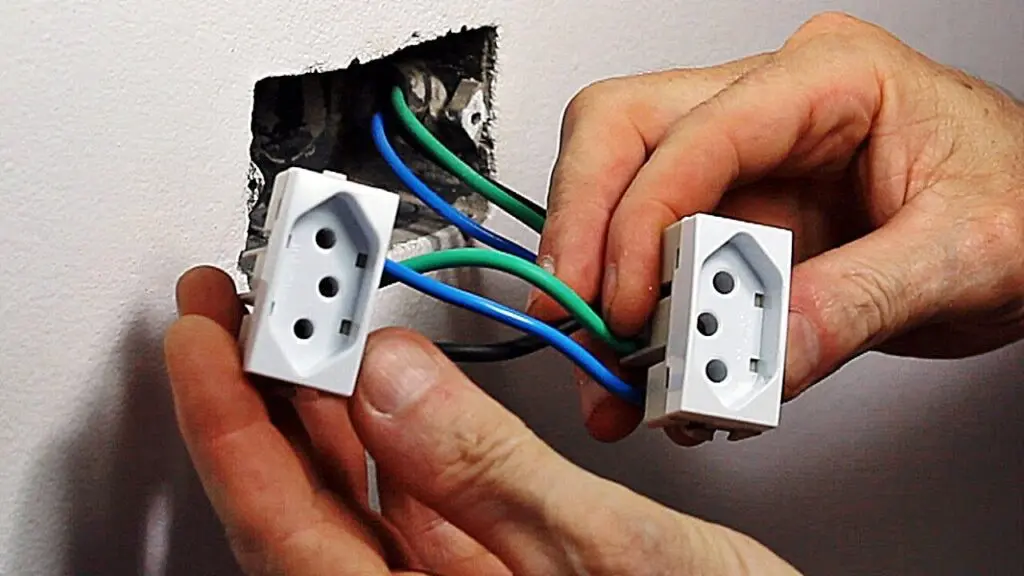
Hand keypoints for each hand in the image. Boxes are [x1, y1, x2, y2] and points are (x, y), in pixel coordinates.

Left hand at [165, 266, 797, 574]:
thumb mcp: (615, 555)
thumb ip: (492, 473)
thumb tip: (390, 381)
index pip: (282, 522)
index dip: (228, 421)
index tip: (205, 332)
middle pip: (306, 502)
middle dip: (269, 390)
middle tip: (248, 301)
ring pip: (360, 493)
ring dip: (329, 402)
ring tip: (310, 317)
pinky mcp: (496, 572)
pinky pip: (419, 494)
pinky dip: (399, 429)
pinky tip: (391, 381)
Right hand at [527, 12, 1023, 443]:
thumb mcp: (965, 254)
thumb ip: (855, 303)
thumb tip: (760, 349)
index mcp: (827, 79)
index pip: (692, 132)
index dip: (641, 220)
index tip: (628, 305)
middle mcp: (769, 111)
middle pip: (622, 135)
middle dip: (582, 231)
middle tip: (576, 316)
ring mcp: (746, 167)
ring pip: (622, 196)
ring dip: (603, 290)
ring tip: (617, 376)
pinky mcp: (738, 224)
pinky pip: (661, 263)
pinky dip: (647, 325)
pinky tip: (660, 376)